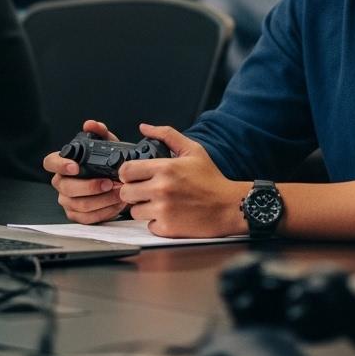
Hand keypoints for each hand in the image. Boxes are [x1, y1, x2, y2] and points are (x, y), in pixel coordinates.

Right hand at [43, 120, 125, 224]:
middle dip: (90, 186)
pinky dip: (104, 212)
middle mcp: (62, 183)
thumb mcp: (108, 145)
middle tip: (109, 182)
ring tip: (118, 193)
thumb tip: (91, 124)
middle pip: (66, 187)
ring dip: (102, 200)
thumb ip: (100, 132)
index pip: (50, 162)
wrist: (121, 183)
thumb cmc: (108, 164)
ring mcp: (67, 201)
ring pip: (79, 204)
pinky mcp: (77, 216)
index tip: (75, 166)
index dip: (60, 165)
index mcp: (64, 164)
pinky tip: (116, 204)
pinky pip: (87, 218)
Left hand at [117, 123, 247, 237]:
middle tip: (147, 191)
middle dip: (134, 191)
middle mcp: (161, 188)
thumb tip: (144, 127)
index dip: (128, 173)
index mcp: (165, 168)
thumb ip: (167, 135)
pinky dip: (157, 222)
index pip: (126, 170)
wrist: (229, 206)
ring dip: (144, 208)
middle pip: (126, 192)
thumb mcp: (193, 150)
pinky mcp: (167, 228)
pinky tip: (170, 215)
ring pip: (134, 211)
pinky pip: (148, 226)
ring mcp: (163, 210)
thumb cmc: (211, 179)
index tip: (136, 176)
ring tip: (161, 203)